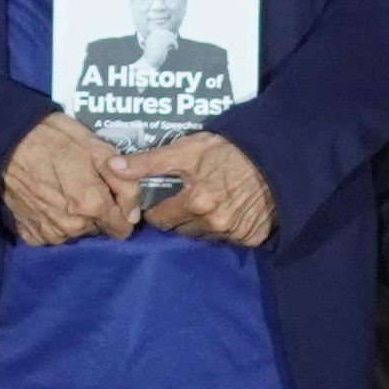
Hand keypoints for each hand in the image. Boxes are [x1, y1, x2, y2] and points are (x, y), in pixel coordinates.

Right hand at [0, 112, 136, 247]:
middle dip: (97, 211)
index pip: (122, 229)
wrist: (5, 140)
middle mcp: (72, 227)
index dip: (122, 211)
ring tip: (61, 188)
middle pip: (98, 229)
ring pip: (75, 232)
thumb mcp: (97, 148)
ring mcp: (48, 232)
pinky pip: (51, 233)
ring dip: (74, 217)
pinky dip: (52, 220)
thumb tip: (134, 213)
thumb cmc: (53, 136)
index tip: (111, 193)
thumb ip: (123, 183)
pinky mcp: (29, 233)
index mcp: (92, 206)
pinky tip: (45, 198)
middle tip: (82, 183)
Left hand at [128, 129, 274, 246]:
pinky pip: (227, 240)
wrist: (275, 156)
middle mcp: (213, 222)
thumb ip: (148, 162)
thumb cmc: (227, 149)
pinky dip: (224, 229)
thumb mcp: (186, 149)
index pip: (159, 220)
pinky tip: (227, 211)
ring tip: (206, 204)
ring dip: (199, 225)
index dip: (157, 209)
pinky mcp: (251, 238)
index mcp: (194, 202)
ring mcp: (234, 233)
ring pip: (202, 237)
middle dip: (177, 218)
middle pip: (180, 231)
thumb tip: (112, 167)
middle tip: (185, 200)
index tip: (162, 200)